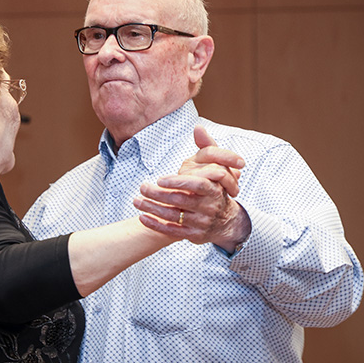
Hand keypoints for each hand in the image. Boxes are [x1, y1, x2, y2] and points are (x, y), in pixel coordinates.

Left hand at [135, 125, 250, 251]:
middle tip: (142, 187)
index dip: (178, 182)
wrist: (227, 221)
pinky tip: (142, 217)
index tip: (160, 179)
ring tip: (136, 201)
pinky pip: (172, 231)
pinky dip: (156, 225)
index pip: (198, 185)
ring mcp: (202, 223)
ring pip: (174, 216)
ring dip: (152, 209)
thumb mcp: (216, 166)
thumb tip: (198, 127)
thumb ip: (207, 147)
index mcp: (215, 189)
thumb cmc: (215, 188)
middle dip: (158, 195)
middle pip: (181, 201)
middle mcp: (210, 207)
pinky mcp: (194, 236)